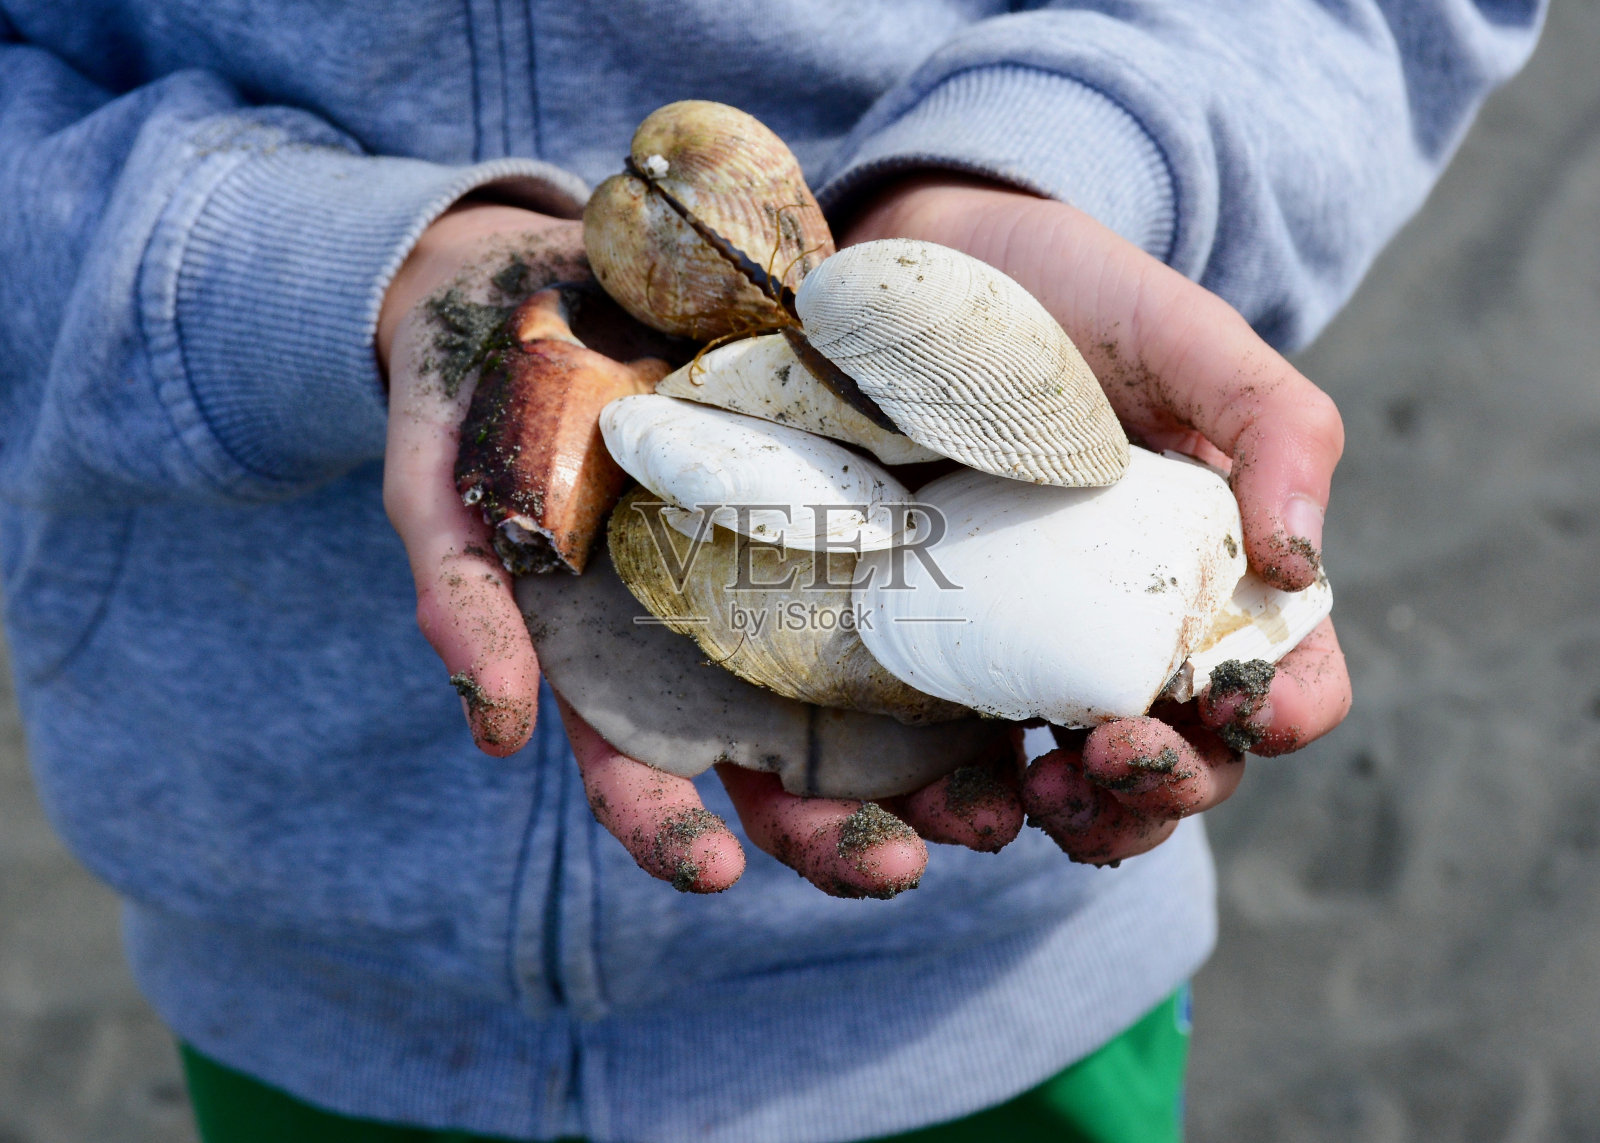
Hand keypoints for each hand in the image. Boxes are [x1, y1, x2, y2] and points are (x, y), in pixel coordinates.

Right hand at [378, 203, 1026, 897]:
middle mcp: (716, 645)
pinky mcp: (856, 513)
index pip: (641, 770)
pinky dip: (974, 644)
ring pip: (874, 710)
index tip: (708, 870)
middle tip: (899, 870)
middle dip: (836, 837)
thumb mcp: (441, 480)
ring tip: (1001, 807)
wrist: (556, 282)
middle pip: (782, 772)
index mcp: (617, 660)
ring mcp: (793, 585)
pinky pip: (921, 588)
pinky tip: (1031, 679)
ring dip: (935, 777)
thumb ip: (461, 588)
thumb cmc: (481, 396)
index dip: (667, 830)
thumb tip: (497, 732)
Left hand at [842, 177, 1352, 864]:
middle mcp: (1135, 627)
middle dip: (1170, 785)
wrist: (919, 279)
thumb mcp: (1181, 334)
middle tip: (1116, 760)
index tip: (1239, 708)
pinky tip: (957, 790)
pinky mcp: (939, 653)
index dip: (1282, 712)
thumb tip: (1302, 569)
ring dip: (1085, 819)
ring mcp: (1035, 650)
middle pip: (1190, 754)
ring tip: (1040, 797)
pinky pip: (967, 757)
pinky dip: (973, 796)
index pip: (1289, 676)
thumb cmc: (1066, 295)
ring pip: (1086, 784)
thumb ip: (1273, 424)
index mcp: (1218, 567)